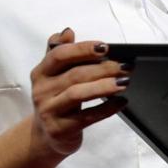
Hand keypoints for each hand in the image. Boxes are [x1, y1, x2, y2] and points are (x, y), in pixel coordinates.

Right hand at [28, 28, 129, 159]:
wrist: (46, 135)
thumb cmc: (56, 98)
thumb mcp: (54, 75)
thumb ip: (60, 51)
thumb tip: (67, 31)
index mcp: (41, 72)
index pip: (59, 55)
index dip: (82, 49)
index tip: (105, 47)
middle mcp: (41, 91)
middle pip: (75, 74)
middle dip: (103, 68)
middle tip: (126, 66)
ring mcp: (49, 111)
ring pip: (78, 94)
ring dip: (104, 86)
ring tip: (125, 82)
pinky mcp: (60, 130)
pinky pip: (87, 117)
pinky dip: (106, 109)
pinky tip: (121, 101)